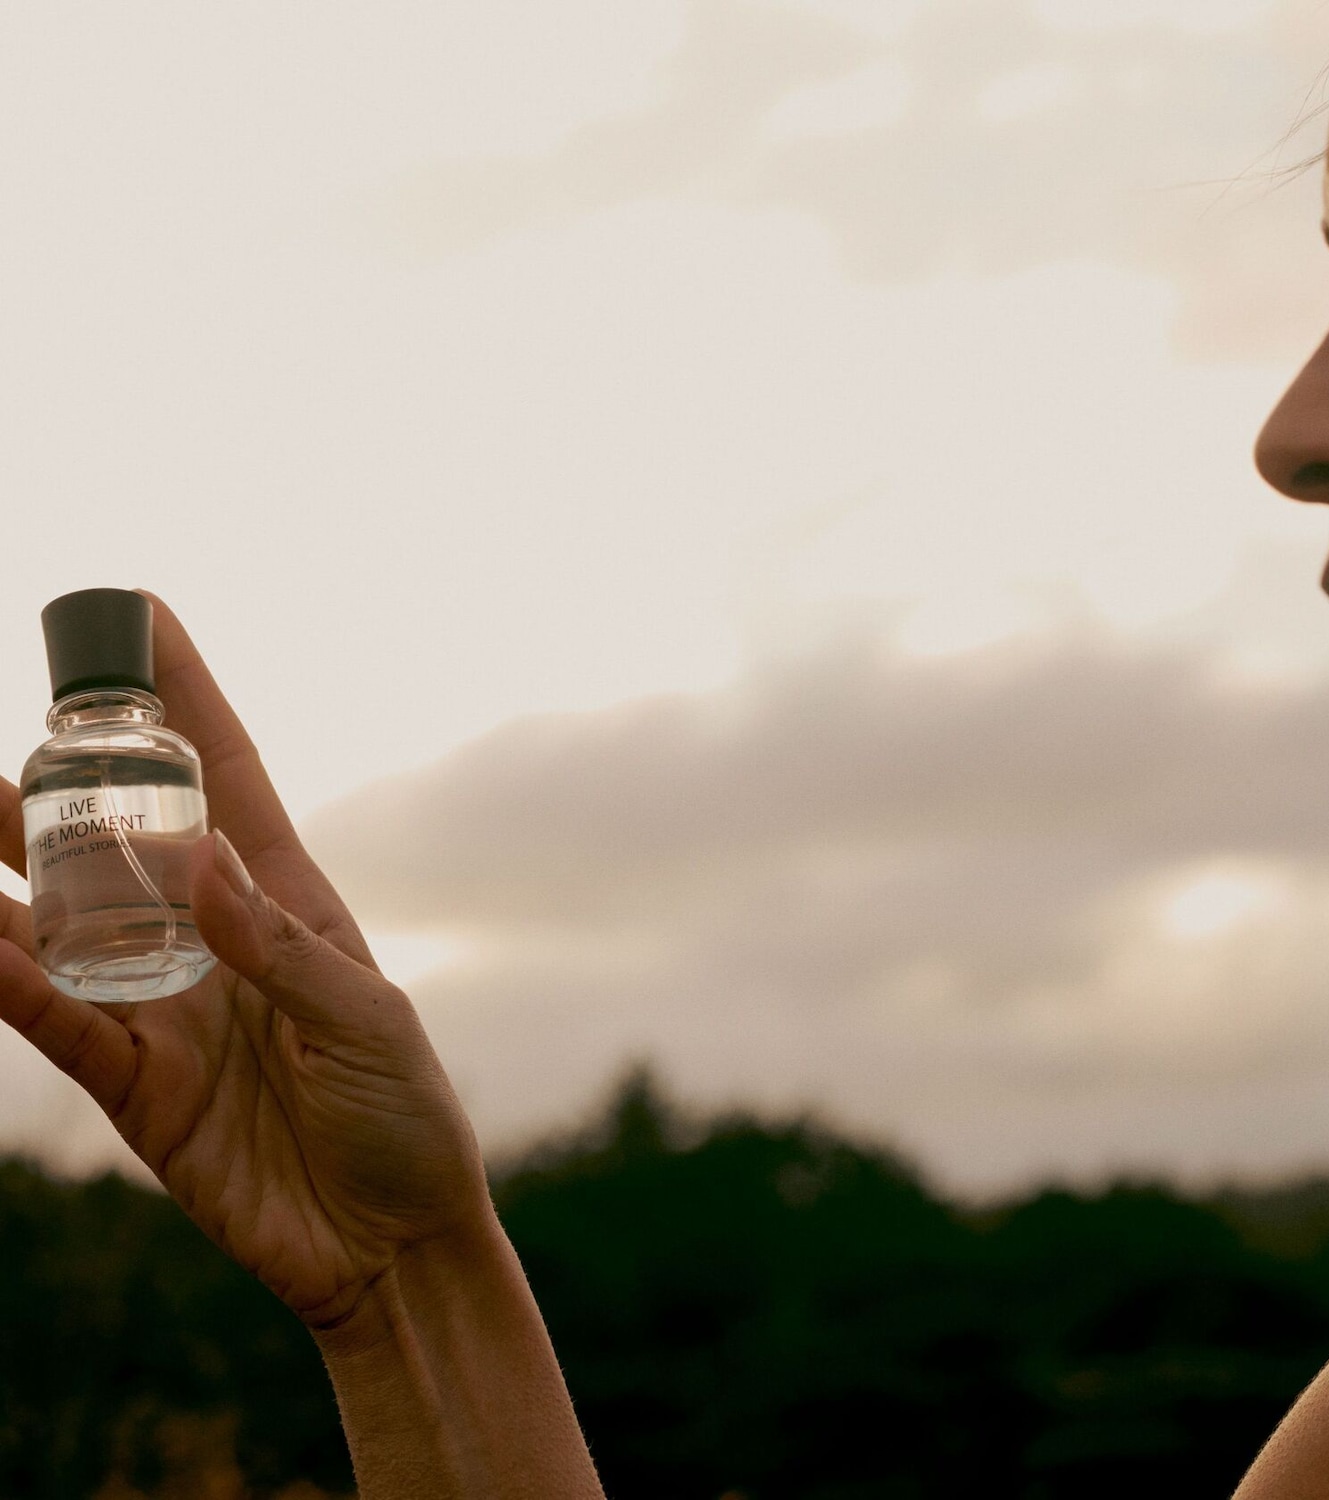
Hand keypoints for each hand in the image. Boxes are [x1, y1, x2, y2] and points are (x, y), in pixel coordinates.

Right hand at [0, 594, 491, 1328]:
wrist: (386, 1242)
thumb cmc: (402, 1117)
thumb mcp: (365, 1021)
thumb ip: (280, 948)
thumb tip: (199, 858)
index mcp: (286, 901)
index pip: (227, 775)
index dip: (186, 695)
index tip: (143, 615)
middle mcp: (214, 938)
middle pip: (122, 835)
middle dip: (65, 776)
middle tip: (18, 727)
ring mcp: (165, 1005)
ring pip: (65, 918)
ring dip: (3, 868)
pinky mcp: (134, 1083)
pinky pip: (58, 1021)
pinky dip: (12, 983)